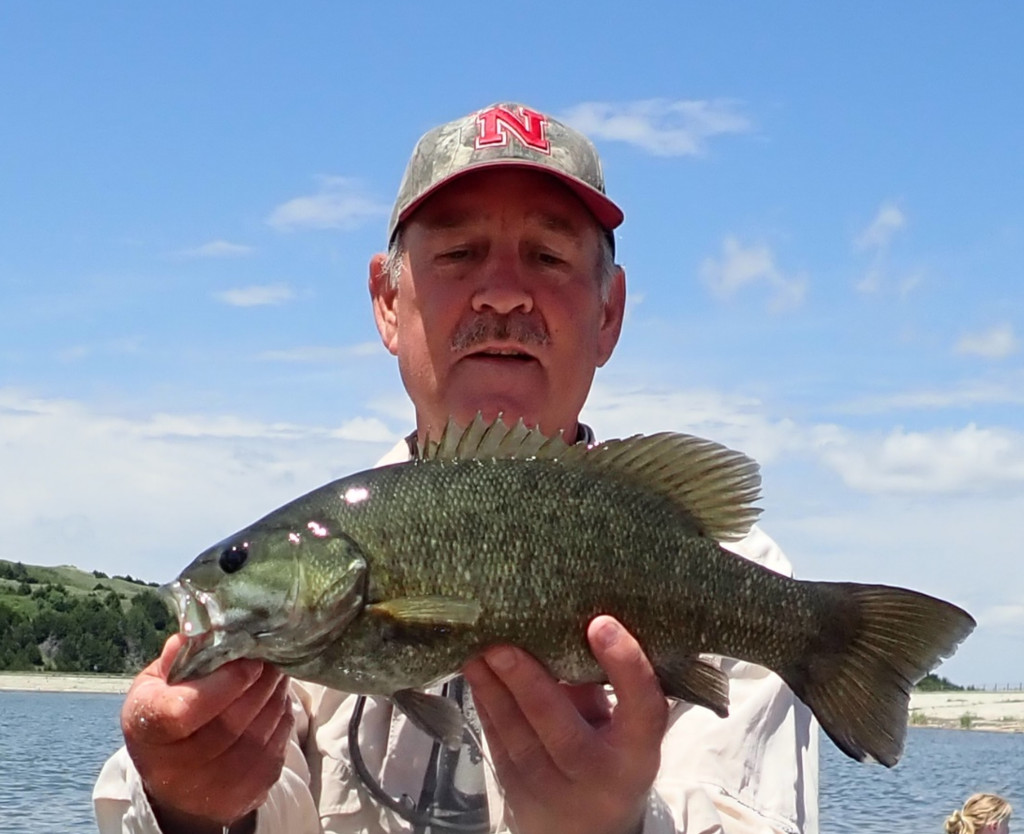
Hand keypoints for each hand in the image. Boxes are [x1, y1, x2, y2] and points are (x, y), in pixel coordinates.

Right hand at [121, 634, 293, 833]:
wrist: (175, 776)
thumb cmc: (166, 713)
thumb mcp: (157, 682)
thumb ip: (179, 657)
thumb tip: (201, 629)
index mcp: (148, 730)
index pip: (185, 711)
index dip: (225, 683)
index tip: (248, 659)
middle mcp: (175, 769)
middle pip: (231, 721)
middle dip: (260, 682)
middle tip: (272, 655)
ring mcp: (211, 787)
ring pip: (258, 734)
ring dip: (275, 696)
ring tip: (276, 673)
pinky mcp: (244, 794)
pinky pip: (275, 749)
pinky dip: (281, 718)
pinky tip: (276, 699)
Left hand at [462, 616, 667, 833]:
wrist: (590, 831)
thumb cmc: (609, 757)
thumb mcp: (623, 726)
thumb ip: (598, 685)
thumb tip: (557, 632)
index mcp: (637, 752)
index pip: (642, 707)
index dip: (625, 664)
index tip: (601, 623)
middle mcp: (598, 774)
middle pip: (562, 728)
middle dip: (528, 682)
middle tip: (504, 645)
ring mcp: (553, 790)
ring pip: (517, 737)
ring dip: (493, 691)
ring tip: (477, 652)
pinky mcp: (517, 794)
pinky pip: (497, 743)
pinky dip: (485, 705)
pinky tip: (475, 676)